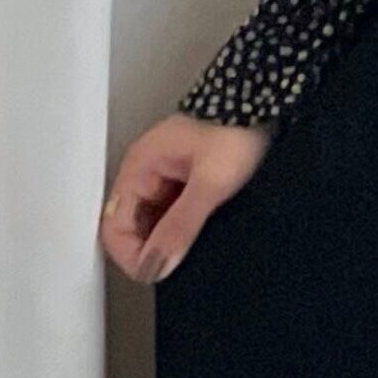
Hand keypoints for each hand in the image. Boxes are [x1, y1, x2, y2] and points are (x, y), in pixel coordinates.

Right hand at [101, 116, 271, 283]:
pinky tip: (199, 235)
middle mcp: (146, 173)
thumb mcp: (210, 184)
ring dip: (165, 242)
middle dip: (147, 251)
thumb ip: (181, 226)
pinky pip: (170, 216)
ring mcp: (164, 177)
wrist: (265, 104)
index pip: (112, 226)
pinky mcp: (184, 182)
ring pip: (150, 225)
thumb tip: (157, 263)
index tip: (155, 272)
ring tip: (188, 250)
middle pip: (127, 229)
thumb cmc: (236, 127)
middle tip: (173, 266)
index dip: (130, 255)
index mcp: (139, 168)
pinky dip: (180, 232)